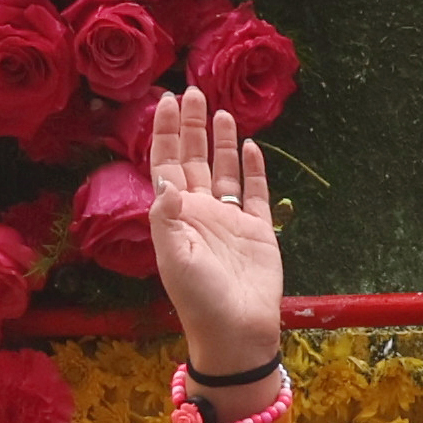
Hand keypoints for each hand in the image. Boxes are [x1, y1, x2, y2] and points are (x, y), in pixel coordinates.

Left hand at [144, 84, 286, 383]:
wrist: (238, 332)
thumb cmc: (200, 301)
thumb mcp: (175, 260)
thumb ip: (167, 219)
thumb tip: (164, 180)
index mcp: (176, 218)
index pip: (167, 166)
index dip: (165, 134)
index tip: (165, 101)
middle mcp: (200, 213)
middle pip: (194, 159)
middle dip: (192, 126)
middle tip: (192, 90)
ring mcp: (229, 220)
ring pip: (223, 170)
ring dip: (220, 141)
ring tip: (221, 109)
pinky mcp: (257, 230)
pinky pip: (254, 192)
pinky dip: (252, 169)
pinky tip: (250, 146)